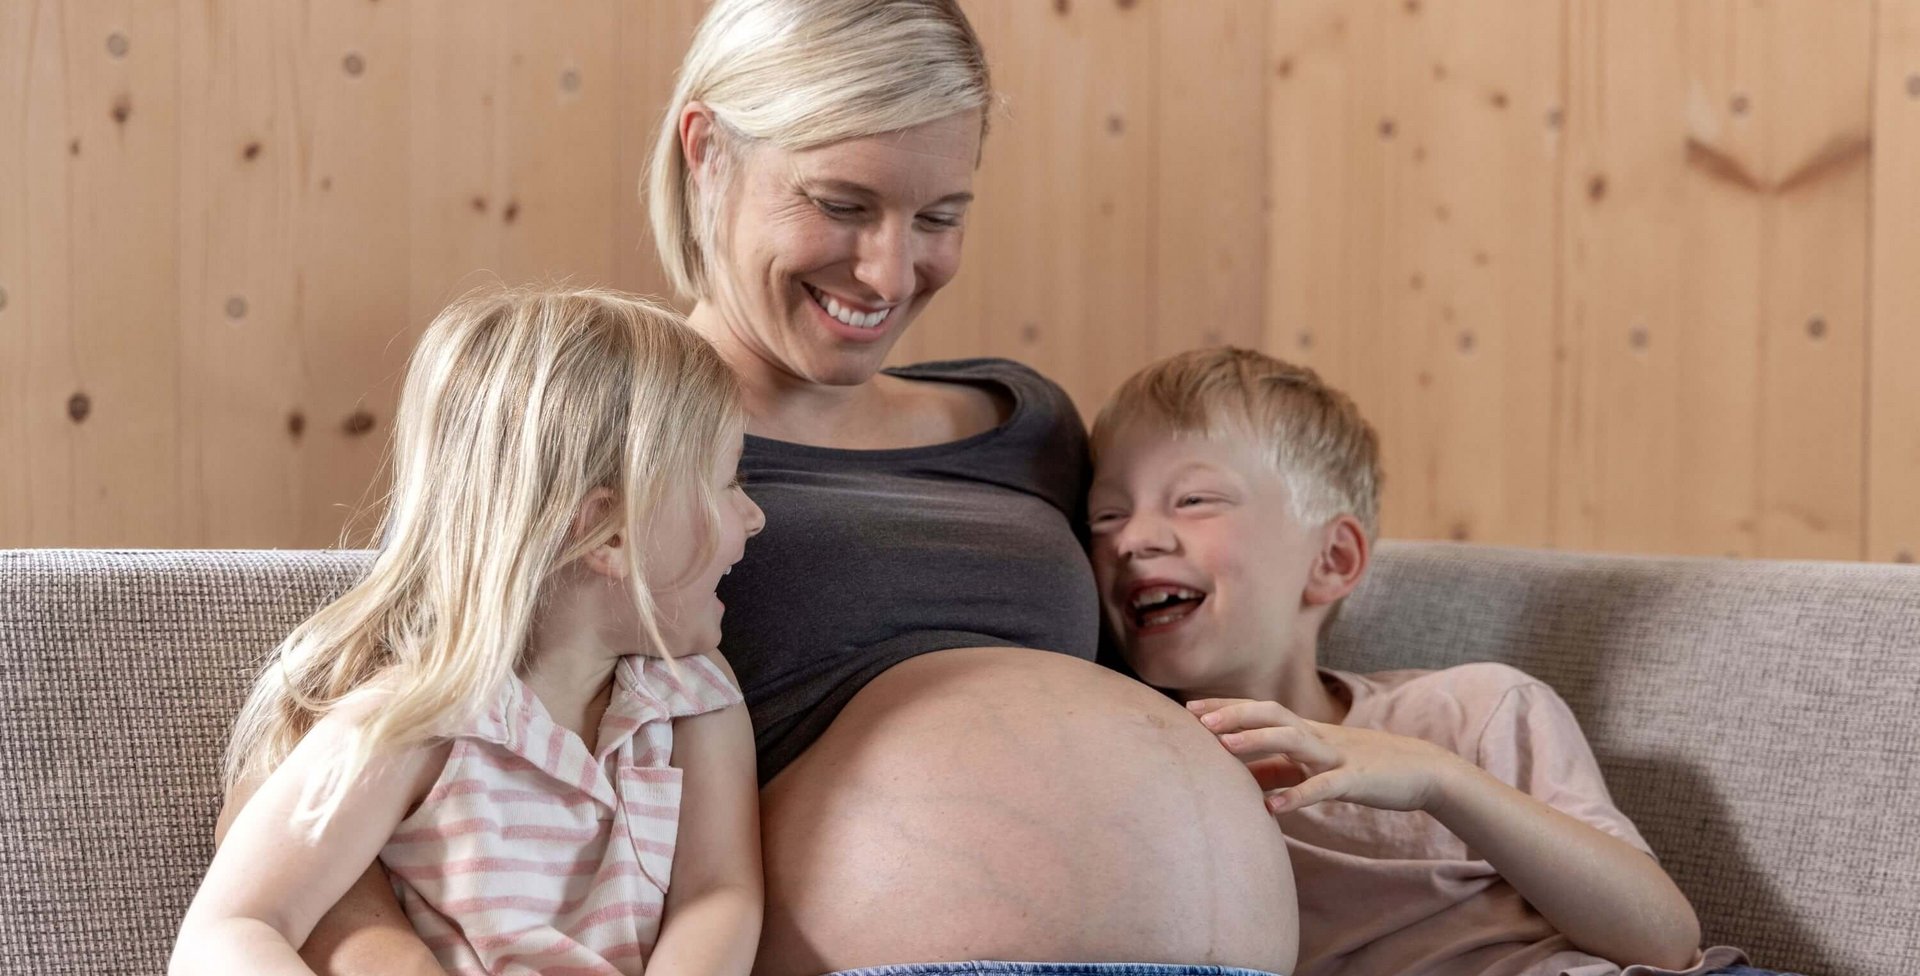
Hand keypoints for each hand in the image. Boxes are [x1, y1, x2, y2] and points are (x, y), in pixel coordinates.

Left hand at [1187, 698, 1469, 815]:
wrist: (1422, 771)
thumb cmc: (1364, 769)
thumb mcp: (1317, 766)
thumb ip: (1280, 770)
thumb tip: (1241, 777)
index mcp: (1307, 731)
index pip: (1260, 711)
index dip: (1226, 707)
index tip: (1189, 707)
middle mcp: (1317, 736)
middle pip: (1270, 714)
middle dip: (1233, 714)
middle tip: (1196, 719)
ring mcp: (1336, 755)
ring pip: (1292, 740)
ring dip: (1256, 741)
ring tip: (1223, 747)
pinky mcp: (1355, 780)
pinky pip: (1323, 786)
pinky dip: (1297, 796)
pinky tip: (1272, 808)